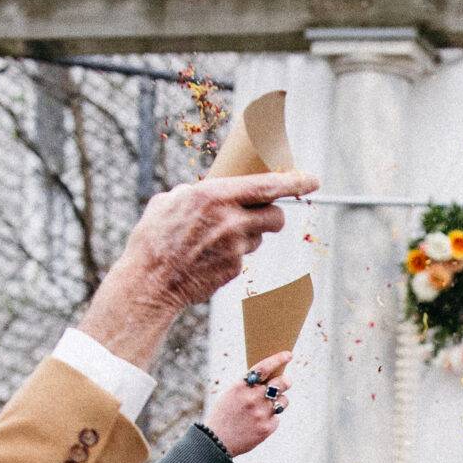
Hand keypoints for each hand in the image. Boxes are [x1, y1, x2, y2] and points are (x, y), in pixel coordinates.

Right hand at [82, 172, 319, 364]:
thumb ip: (196, 192)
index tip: (312, 180)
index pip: (268, 186)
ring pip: (259, 238)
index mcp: (216, 196)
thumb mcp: (170, 201)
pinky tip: (206, 259)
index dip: (295, 181)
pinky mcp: (235, 270)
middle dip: (271, 215)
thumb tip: (209, 190)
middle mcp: (231, 220)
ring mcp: (236, 248)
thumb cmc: (154, 238)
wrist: (150, 282)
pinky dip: (231, 256)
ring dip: (246, 236)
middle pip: (276, 216)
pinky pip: (243, 258)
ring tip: (215, 240)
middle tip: (259, 215)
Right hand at [204, 349, 293, 457]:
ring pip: (283, 401)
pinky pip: (277, 418)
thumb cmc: (224, 415)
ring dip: (280, 401)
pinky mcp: (267, 428)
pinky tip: (259, 423)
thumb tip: (271, 378)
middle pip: (281, 383)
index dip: (278, 359)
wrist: (216, 442)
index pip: (264, 367)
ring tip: (268, 406)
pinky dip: (271, 419)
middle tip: (286, 381)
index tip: (288, 355)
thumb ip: (249, 386)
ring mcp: (261, 413)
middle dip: (286, 381)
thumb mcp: (231, 394)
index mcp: (241, 386)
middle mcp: (253, 398)